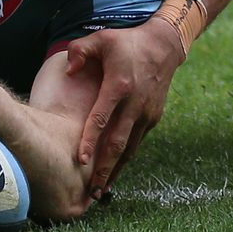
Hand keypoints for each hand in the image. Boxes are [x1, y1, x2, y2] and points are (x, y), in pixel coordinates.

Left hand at [65, 19, 182, 196]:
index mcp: (119, 86)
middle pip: (117, 143)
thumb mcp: (101, 38)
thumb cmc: (126, 42)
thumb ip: (80, 51)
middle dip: (105, 170)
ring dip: (116, 170)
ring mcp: (146, 114)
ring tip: (101, 191)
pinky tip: (114, 171)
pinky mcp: (153, 118)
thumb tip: (69, 70)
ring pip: (130, 149)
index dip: (90, 140)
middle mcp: (135, 104)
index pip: (101, 118)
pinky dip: (126, 158)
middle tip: (92, 192)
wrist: (163, 46)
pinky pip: (137, 142)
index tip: (81, 161)